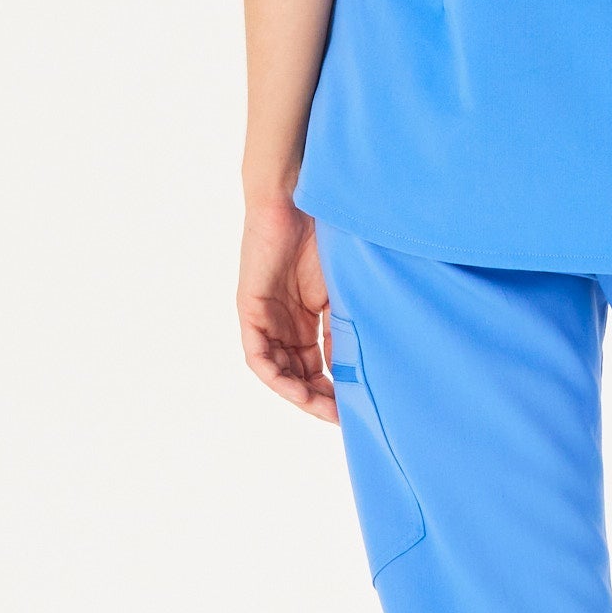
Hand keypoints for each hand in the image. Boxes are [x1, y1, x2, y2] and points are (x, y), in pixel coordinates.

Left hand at [238, 197, 335, 420]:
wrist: (299, 196)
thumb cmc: (326, 232)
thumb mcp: (342, 288)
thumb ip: (345, 324)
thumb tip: (362, 366)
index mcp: (308, 316)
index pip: (320, 363)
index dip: (336, 387)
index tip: (357, 407)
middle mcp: (285, 322)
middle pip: (300, 373)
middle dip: (320, 397)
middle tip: (344, 416)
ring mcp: (266, 317)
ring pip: (278, 370)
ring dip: (299, 393)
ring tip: (324, 407)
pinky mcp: (249, 309)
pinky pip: (257, 355)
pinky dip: (274, 374)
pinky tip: (293, 387)